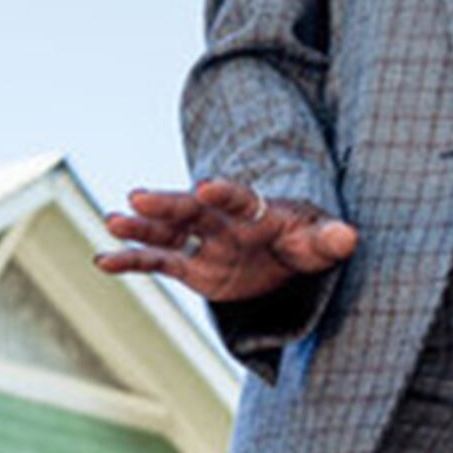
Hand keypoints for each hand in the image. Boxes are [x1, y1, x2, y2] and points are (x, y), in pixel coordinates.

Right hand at [98, 178, 358, 303]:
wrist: (286, 254)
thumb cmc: (305, 241)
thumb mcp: (321, 242)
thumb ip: (330, 239)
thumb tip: (349, 236)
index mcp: (256, 209)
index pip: (239, 198)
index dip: (224, 193)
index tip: (206, 186)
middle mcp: (221, 220)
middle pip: (192, 209)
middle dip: (167, 204)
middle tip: (139, 197)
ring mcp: (202, 241)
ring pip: (167, 232)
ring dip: (141, 228)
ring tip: (112, 221)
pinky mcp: (190, 266)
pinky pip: (157, 262)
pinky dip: (131, 261)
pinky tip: (102, 260)